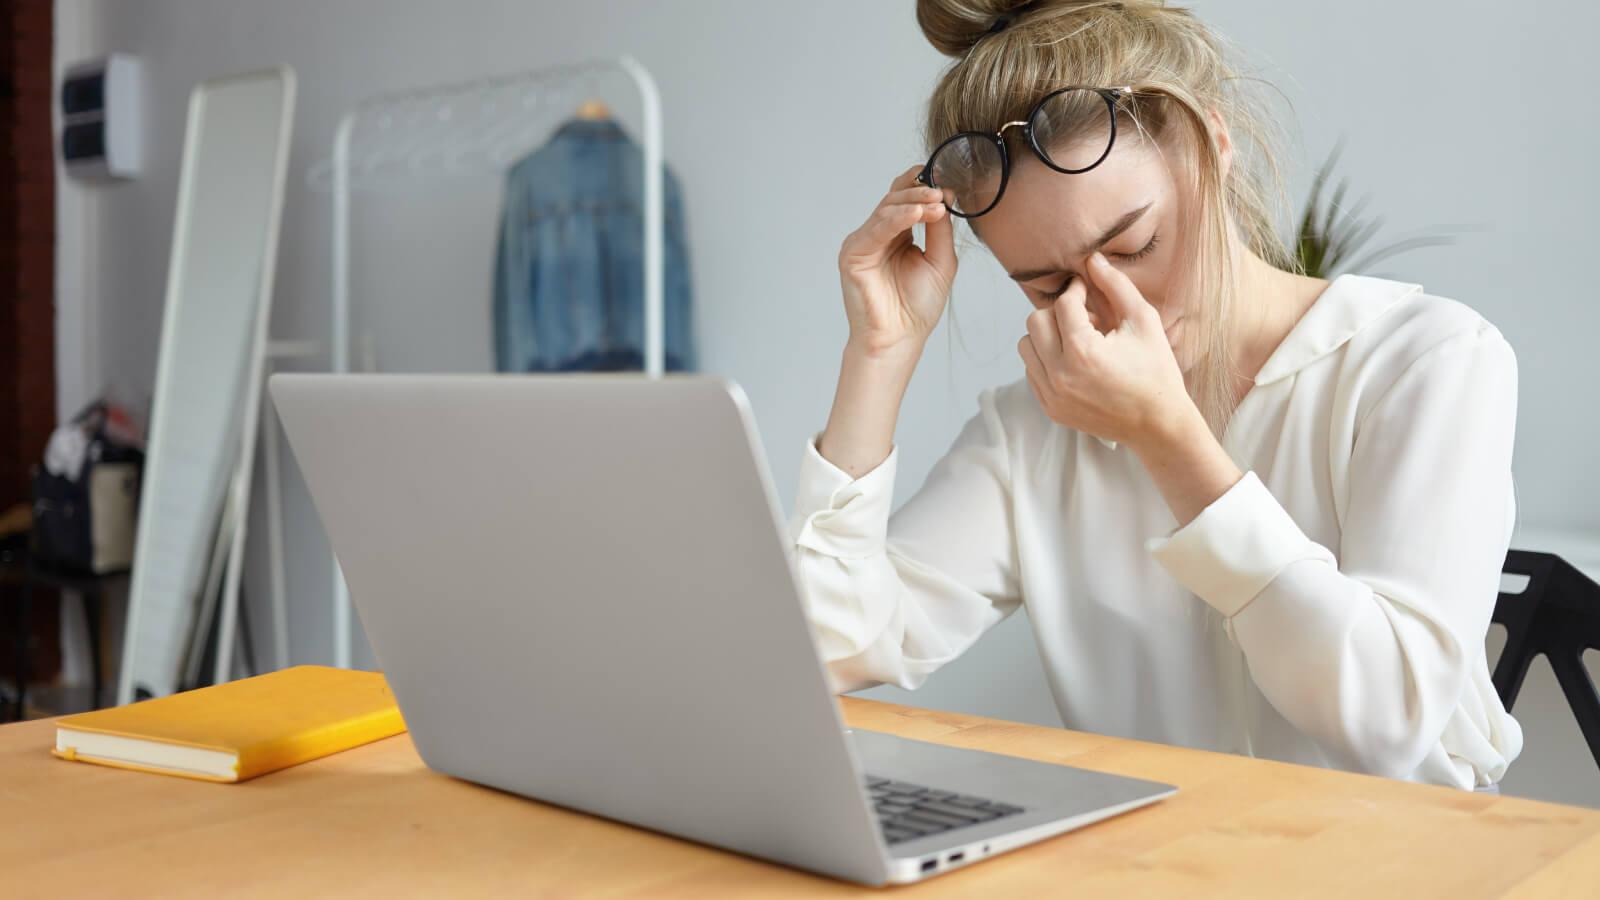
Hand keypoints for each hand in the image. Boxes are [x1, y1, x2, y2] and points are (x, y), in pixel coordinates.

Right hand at [836, 164, 957, 362]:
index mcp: (897, 235)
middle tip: (942, 192)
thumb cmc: (916, 307)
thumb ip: (941, 230)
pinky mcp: (853, 254)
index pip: (906, 200)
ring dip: (912, 202)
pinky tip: (916, 213)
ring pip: (886, 209)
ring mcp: (863, 243)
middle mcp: (878, 235)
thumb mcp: (940, 260)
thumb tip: (944, 198)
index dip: (924, 188)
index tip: (948, 186)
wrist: (900, 338)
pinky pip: (876, 229)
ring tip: (935, 202)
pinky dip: (896, 219)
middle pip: (895, 199)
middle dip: (920, 191)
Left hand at [1017, 252, 1190, 446]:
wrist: (1158, 425)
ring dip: (1048, 335)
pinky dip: (1047, 359)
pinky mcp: (1050, 408)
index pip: (1062, 304)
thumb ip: (1116, 286)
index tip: (1086, 288)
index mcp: (1083, 352)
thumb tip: (1092, 258)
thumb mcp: (1144, 321)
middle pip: (1035, 322)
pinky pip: (1032, 370)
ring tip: (1079, 340)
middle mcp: (1059, 376)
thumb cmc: (1156, 370)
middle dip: (1058, 312)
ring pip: (1027, 346)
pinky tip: (1075, 361)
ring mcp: (1051, 395)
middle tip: (1084, 317)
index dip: (1076, 289)